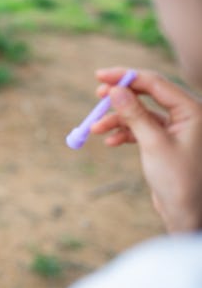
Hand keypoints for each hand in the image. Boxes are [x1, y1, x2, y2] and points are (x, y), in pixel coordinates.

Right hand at [90, 67, 201, 232]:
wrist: (187, 212)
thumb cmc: (178, 179)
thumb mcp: (153, 143)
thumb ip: (134, 114)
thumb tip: (116, 89)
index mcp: (192, 109)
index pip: (155, 82)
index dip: (126, 76)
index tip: (100, 75)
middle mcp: (186, 114)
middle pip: (147, 94)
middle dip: (120, 97)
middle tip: (97, 96)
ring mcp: (175, 127)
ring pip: (140, 113)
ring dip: (117, 119)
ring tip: (96, 129)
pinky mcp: (164, 141)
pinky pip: (140, 128)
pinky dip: (124, 132)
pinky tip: (111, 141)